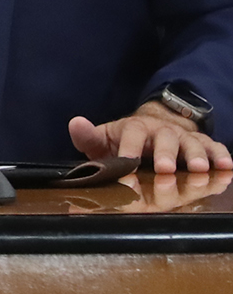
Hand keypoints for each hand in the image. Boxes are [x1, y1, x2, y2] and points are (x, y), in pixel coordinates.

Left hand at [69, 102, 230, 174]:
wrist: (153, 130)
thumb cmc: (125, 142)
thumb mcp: (104, 140)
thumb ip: (88, 137)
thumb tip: (75, 123)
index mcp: (136, 128)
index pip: (132, 133)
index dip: (129, 147)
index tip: (126, 162)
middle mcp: (163, 130)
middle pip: (166, 138)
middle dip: (166, 154)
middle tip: (165, 169)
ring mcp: (185, 137)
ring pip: (193, 144)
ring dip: (197, 156)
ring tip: (199, 170)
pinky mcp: (203, 146)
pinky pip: (216, 149)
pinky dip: (222, 157)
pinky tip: (226, 168)